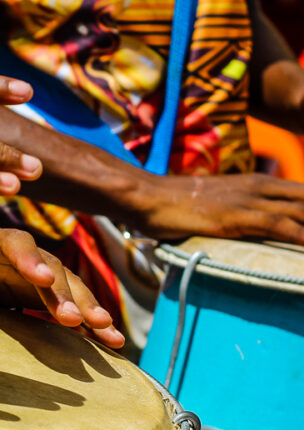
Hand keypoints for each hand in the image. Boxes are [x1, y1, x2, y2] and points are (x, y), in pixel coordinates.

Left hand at [0, 225, 125, 348]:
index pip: (11, 242)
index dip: (28, 258)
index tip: (41, 279)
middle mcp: (15, 253)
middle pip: (47, 266)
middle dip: (64, 291)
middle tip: (76, 320)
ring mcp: (31, 272)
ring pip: (67, 285)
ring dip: (87, 306)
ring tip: (106, 332)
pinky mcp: (39, 293)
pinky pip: (70, 304)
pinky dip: (90, 321)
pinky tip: (111, 342)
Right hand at [129, 173, 303, 243]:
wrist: (147, 196)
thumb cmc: (171, 205)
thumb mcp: (212, 206)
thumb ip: (232, 215)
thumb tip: (232, 231)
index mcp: (259, 183)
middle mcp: (263, 187)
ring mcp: (253, 201)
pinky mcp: (240, 217)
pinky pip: (285, 228)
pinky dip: (303, 239)